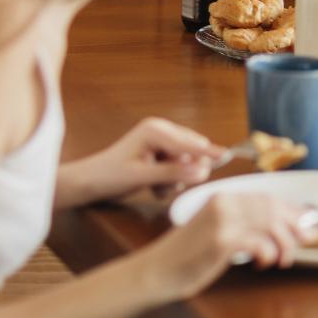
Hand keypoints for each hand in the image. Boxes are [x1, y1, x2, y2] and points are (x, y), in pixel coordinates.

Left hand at [59, 117, 226, 206]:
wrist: (90, 182)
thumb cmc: (110, 176)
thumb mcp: (142, 177)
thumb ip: (173, 174)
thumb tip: (202, 172)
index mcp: (156, 130)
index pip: (188, 143)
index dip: (207, 152)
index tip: (226, 156)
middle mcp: (161, 130)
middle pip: (192, 150)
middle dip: (184, 172)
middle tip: (165, 187)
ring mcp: (162, 141)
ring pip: (187, 161)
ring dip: (176, 179)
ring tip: (155, 188)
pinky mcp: (162, 152)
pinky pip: (180, 167)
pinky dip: (171, 180)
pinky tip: (154, 186)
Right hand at [140, 193, 314, 299]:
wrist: (156, 269)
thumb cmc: (188, 254)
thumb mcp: (217, 230)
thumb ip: (245, 224)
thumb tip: (284, 228)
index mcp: (224, 197)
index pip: (267, 198)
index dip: (292, 210)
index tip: (308, 222)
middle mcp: (224, 203)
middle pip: (272, 207)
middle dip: (295, 224)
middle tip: (308, 239)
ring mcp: (222, 220)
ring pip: (269, 223)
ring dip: (284, 243)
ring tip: (283, 259)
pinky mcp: (221, 241)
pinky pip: (258, 242)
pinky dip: (268, 253)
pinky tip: (263, 263)